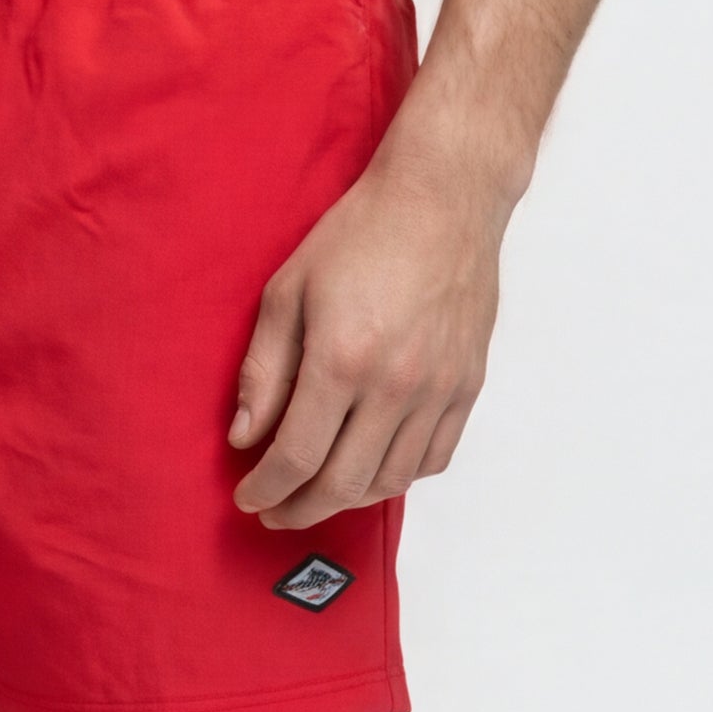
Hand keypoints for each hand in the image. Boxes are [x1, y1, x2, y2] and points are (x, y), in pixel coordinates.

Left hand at [228, 137, 502, 528]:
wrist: (442, 200)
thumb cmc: (359, 235)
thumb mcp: (287, 291)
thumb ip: (263, 370)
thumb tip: (245, 435)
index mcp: (341, 360)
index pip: (296, 457)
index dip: (267, 489)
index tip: (249, 497)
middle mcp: (394, 385)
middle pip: (343, 483)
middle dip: (300, 509)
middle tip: (275, 510)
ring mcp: (438, 390)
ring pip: (391, 480)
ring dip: (348, 498)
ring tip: (318, 491)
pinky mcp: (467, 386)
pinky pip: (434, 458)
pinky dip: (399, 476)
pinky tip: (372, 467)